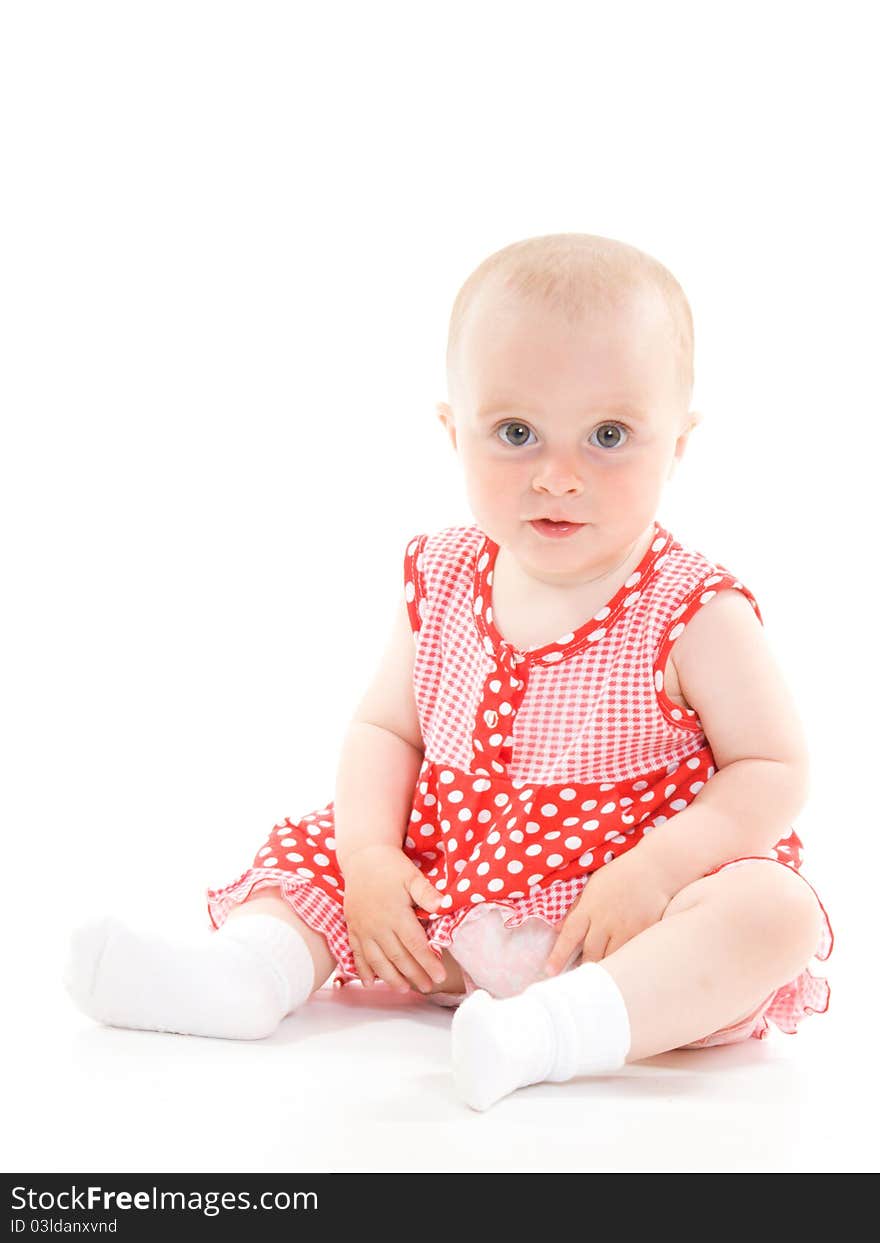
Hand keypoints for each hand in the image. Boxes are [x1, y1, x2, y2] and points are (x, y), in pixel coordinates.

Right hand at [341, 844, 447, 993]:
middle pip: (398, 957)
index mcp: (395, 914)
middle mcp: (378, 925)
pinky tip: (371, 982)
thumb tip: (443, 906)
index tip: (440, 976)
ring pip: (377, 960)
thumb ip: (427, 893)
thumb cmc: (390, 867)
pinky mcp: (353, 928)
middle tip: (428, 986)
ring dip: (391, 977)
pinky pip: (357, 954)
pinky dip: (364, 970)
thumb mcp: (412, 876)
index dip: (428, 962)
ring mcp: (363, 929)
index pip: (415, 944)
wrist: (362, 858)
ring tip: (404, 989)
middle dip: (414, 974)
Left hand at [544, 846, 677, 973]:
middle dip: (583, 968)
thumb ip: (575, 908)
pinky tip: (621, 967)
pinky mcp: (644, 933)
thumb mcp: (593, 885)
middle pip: (590, 954)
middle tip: (578, 978)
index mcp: (590, 907)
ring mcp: (626, 928)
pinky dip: (624, 962)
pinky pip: (630, 954)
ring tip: (599, 977)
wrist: (655, 869)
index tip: (550, 971)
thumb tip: (556, 929)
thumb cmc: (620, 875)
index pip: (569, 935)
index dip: (558, 955)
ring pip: (611, 958)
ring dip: (604, 967)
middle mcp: (606, 920)